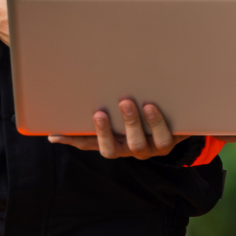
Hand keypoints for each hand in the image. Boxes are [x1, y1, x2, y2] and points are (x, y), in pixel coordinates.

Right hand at [49, 99, 178, 158]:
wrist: (181, 118)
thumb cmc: (144, 110)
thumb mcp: (125, 108)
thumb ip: (106, 100)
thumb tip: (81, 85)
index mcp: (114, 142)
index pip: (88, 144)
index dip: (72, 141)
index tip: (54, 133)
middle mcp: (128, 149)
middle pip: (112, 150)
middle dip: (105, 132)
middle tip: (100, 113)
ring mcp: (148, 149)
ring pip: (138, 145)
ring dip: (131, 124)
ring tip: (126, 102)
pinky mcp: (168, 143)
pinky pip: (163, 138)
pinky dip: (156, 122)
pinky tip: (151, 106)